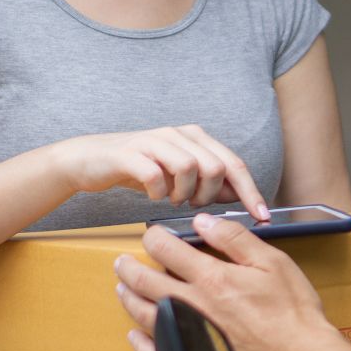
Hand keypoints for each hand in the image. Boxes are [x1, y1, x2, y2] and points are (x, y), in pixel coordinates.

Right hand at [54, 125, 268, 219]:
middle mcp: (179, 134)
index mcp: (196, 138)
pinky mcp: (130, 153)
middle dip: (210, 195)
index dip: (250, 191)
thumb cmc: (138, 170)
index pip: (234, 164)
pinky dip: (158, 192)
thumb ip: (208, 183)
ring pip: (189, 168)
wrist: (89, 160)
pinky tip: (152, 196)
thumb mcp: (178, 176)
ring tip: (172, 199)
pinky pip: (156, 176)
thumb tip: (239, 197)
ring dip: (184, 194)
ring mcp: (154, 140)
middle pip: (216, 167)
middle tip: (193, 205)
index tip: (261, 217)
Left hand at [113, 214, 342, 350]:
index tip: (152, 234)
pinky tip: (136, 335)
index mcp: (212, 279)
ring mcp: (190, 338)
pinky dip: (140, 344)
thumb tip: (203, 222)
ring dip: (129, 299)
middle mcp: (193, 307)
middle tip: (121, 261)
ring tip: (123, 289)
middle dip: (129, 268)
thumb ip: (235, 240)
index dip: (154, 237)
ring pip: (145, 316)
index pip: (167, 250)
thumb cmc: (293, 313)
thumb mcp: (272, 263)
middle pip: (146, 283)